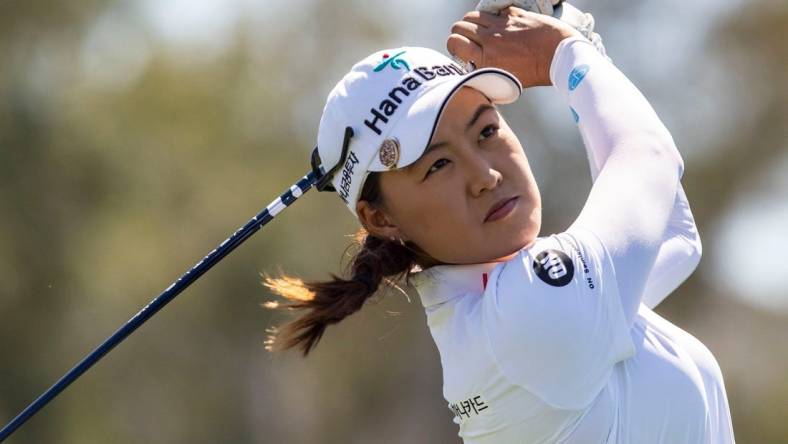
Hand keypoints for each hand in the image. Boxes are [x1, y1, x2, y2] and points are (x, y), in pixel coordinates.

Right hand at [447, 6, 580, 87]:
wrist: (558, 55)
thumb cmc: (534, 73)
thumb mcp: (505, 83)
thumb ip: (486, 76)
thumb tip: (472, 74)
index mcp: (485, 60)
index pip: (454, 42)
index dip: (454, 45)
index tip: (460, 50)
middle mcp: (490, 40)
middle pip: (459, 26)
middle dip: (460, 33)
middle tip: (468, 40)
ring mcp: (501, 25)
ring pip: (472, 15)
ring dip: (472, 23)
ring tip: (480, 31)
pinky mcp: (513, 15)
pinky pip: (494, 12)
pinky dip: (493, 18)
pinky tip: (500, 26)